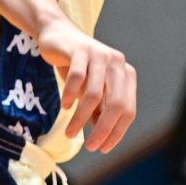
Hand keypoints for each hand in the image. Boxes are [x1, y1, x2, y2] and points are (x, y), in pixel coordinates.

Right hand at [30, 18, 135, 152]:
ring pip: (94, 95)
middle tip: (90, 146)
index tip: (102, 148)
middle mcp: (117, 64)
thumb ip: (98, 110)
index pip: (128, 111)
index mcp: (126, 75)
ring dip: (81, 118)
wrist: (57, 36)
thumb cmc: (75, 67)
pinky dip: (70, 96)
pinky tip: (64, 106)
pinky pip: (77, 78)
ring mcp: (100, 55)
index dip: (117, 132)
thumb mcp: (90, 91)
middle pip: (116, 105)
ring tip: (70, 133)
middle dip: (103, 130)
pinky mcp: (80, 50)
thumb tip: (102, 139)